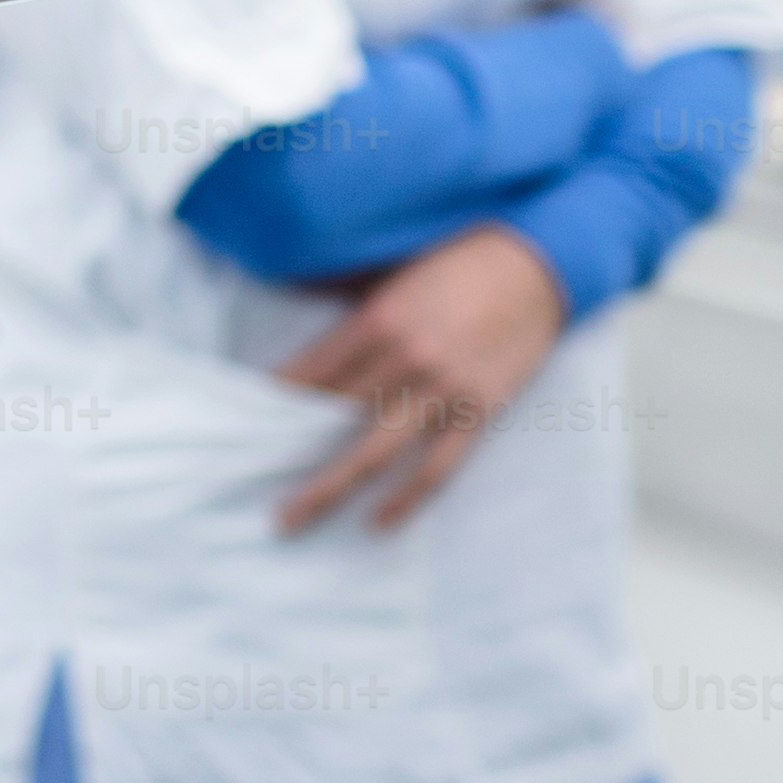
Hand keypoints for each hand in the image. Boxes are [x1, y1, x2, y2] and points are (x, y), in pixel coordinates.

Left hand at [273, 223, 569, 531]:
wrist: (538, 264)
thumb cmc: (458, 260)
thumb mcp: (393, 269)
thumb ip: (349, 300)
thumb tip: (297, 307)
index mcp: (377, 318)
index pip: (312, 372)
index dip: (277, 400)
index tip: (245, 422)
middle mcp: (405, 358)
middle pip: (333, 415)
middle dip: (289, 450)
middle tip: (249, 478)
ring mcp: (444, 389)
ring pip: (375, 451)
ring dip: (332, 487)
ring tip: (295, 518)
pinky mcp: (480, 410)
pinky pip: (438, 466)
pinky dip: (407, 498)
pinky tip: (379, 522)